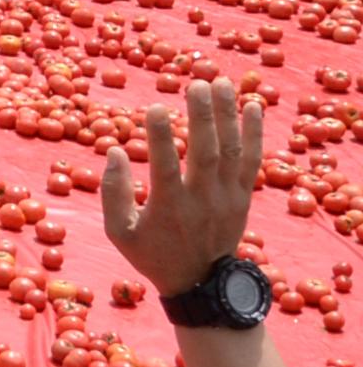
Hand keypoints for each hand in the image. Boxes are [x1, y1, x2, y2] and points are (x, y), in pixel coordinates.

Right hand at [102, 80, 263, 297]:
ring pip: (232, 152)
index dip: (158, 137)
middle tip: (198, 84)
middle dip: (203, 117)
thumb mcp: (120, 233)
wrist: (201, 283)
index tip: (153, 107)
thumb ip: (112, 192)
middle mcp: (202, 200)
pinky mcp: (243, 197)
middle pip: (206, 153)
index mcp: (169, 208)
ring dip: (229, 116)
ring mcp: (227, 198)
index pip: (164, 167)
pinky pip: (252, 162)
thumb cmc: (154, 254)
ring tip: (222, 83)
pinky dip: (254, 134)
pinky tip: (253, 107)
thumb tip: (114, 151)